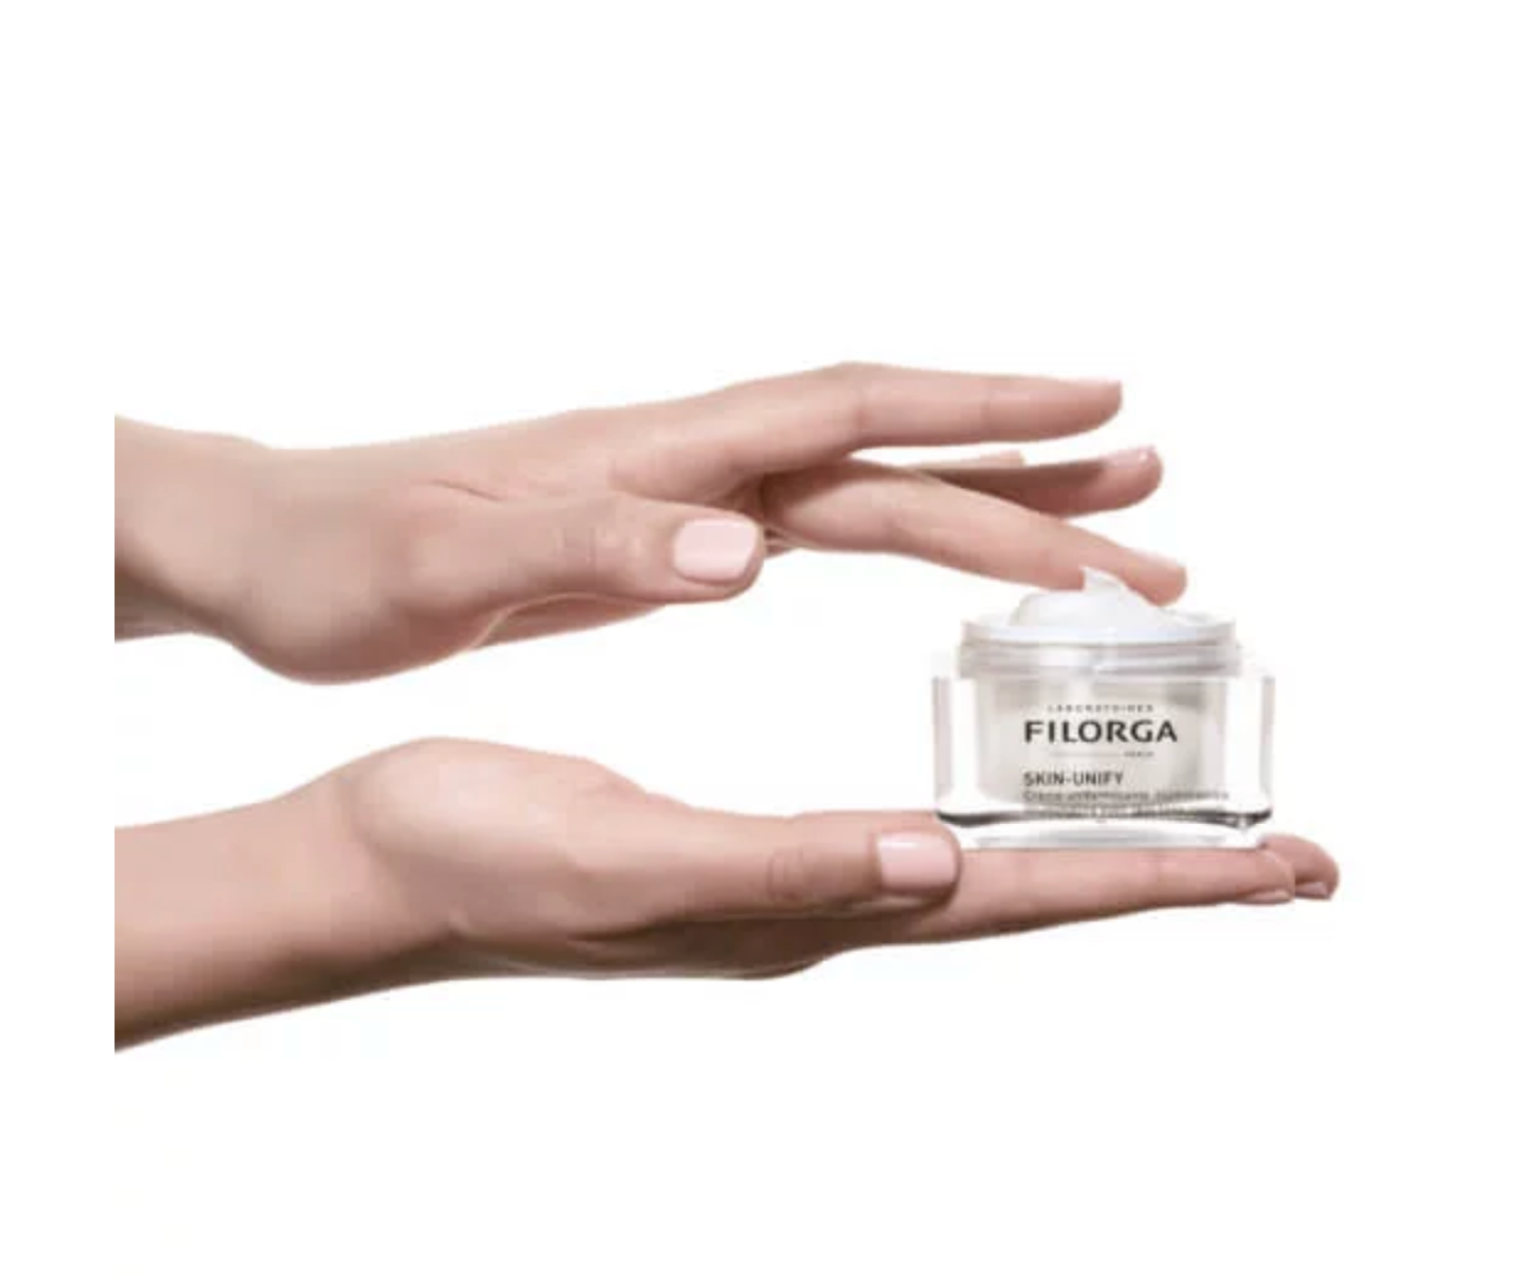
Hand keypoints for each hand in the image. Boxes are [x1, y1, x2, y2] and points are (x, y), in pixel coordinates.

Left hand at [115, 365, 1183, 678]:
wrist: (278, 546)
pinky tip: (941, 545)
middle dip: (1030, 480)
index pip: (851, 414)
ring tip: (1100, 525)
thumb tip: (742, 553)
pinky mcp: (668, 537)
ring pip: (873, 487)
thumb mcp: (450, 564)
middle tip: (1155, 519)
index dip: (979, 411)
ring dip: (991, 500)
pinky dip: (906, 528)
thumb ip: (593, 548)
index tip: (1104, 414)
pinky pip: (823, 523)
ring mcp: (688, 497)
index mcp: (660, 461)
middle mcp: (693, 464)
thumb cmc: (348, 557)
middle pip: (894, 455)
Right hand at [337, 741, 1335, 981]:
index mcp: (810, 902)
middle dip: (1169, 873)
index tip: (1284, 866)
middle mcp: (827, 900)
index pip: (1024, 893)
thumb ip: (784, 863)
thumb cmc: (482, 854)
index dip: (1157, 879)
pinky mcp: (755, 851)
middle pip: (1036, 889)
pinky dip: (1000, 819)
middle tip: (1294, 855)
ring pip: (988, 865)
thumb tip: (938, 868)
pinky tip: (1008, 804)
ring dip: (1097, 848)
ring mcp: (795, 882)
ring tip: (1192, 827)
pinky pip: (916, 836)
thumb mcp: (631, 849)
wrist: (382, 864)